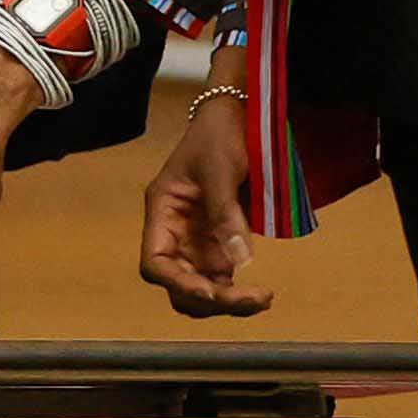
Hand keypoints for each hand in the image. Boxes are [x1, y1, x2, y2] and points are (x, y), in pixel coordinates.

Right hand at [140, 91, 277, 317]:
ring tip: (263, 298)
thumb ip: (226, 213)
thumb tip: (240, 261)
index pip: (154, 262)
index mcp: (162, 212)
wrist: (237, 115)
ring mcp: (197, 241)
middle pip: (178, 284)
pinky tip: (261, 294)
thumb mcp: (222, 169)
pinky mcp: (219, 243)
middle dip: (210, 300)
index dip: (178, 283)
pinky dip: (238, 293)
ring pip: (201, 288)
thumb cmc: (220, 135)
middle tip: (252, 299)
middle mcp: (175, 233)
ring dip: (226, 302)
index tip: (212, 291)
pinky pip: (222, 280)